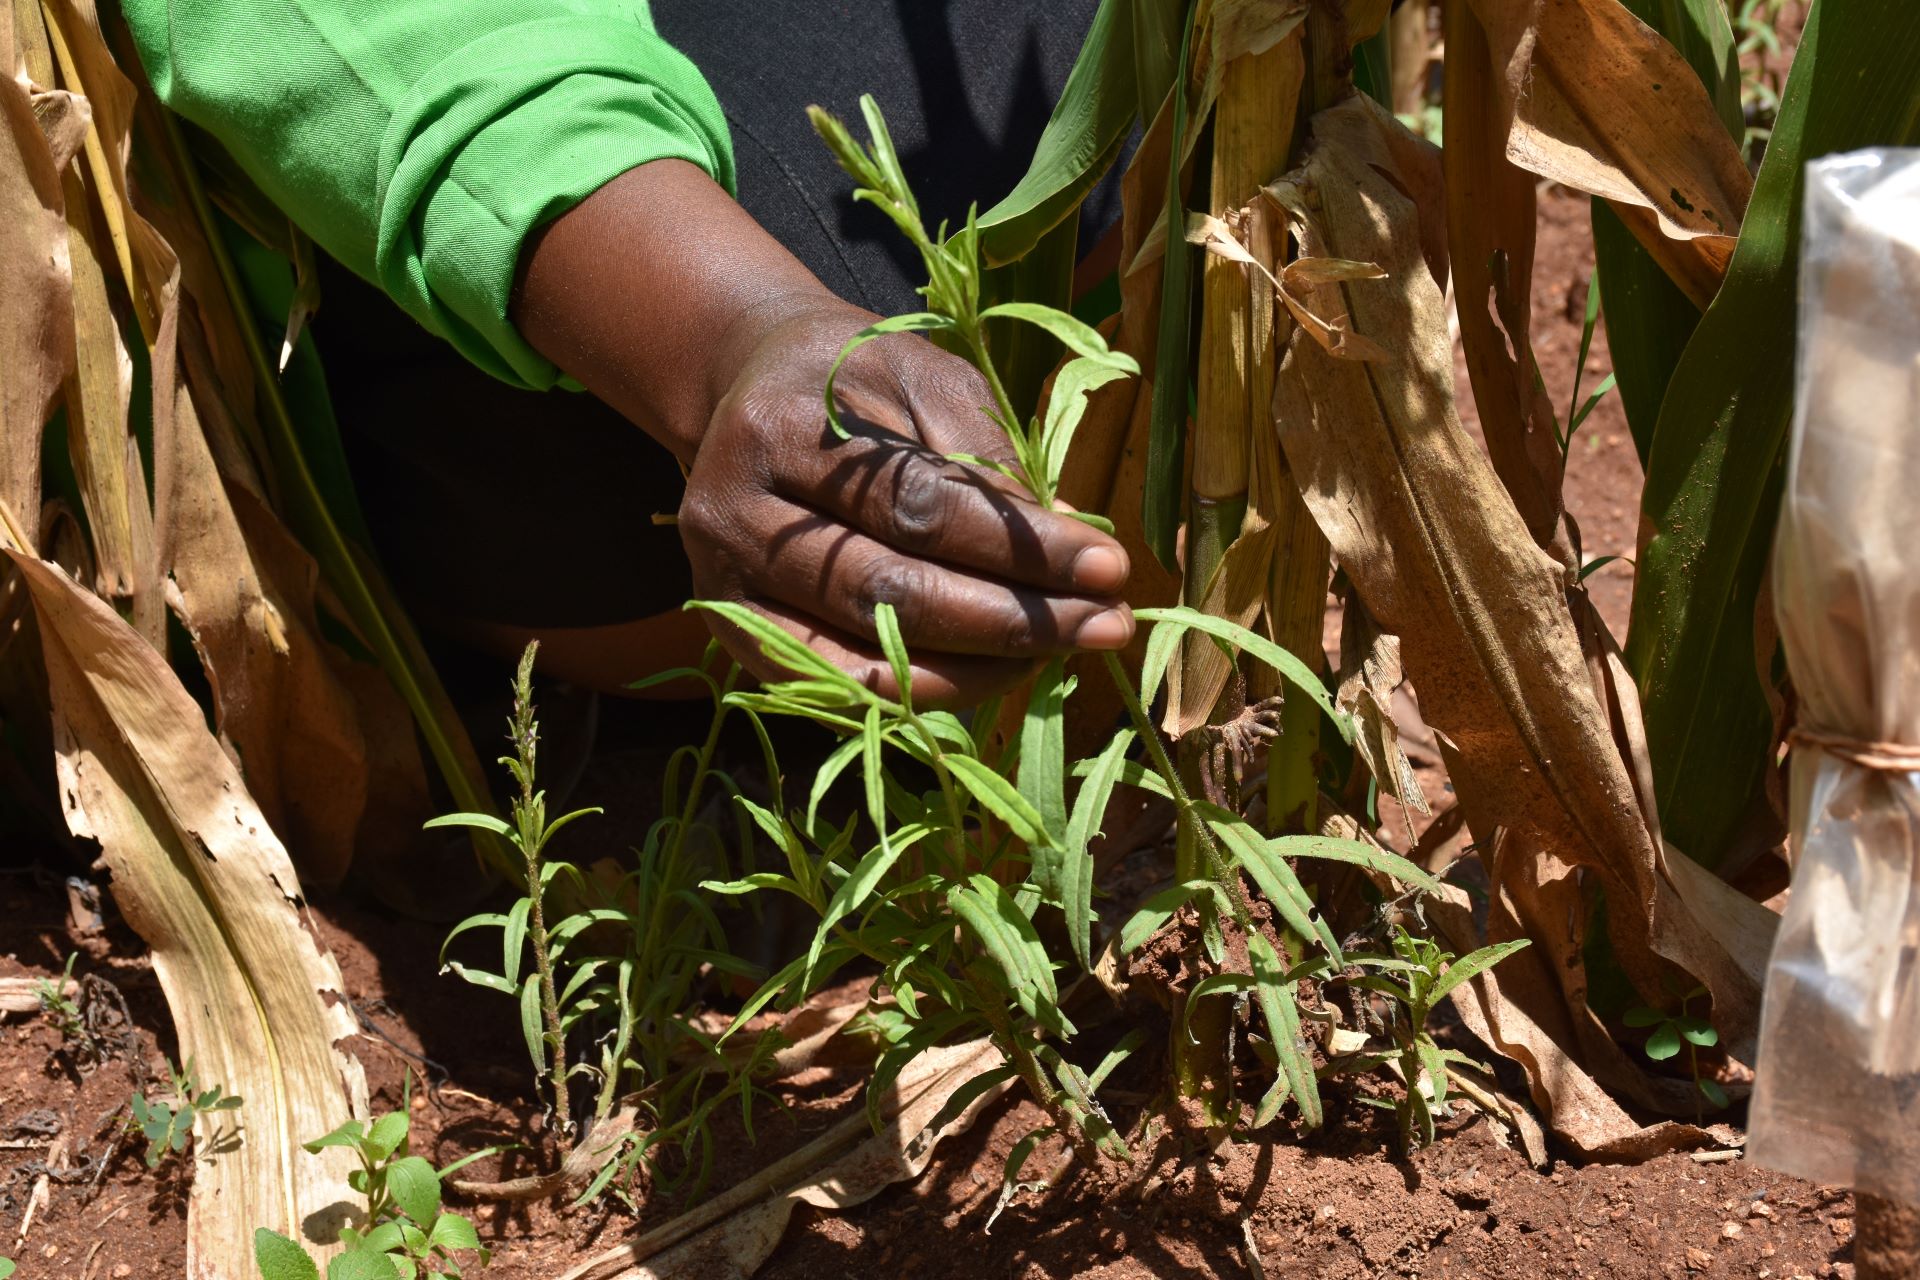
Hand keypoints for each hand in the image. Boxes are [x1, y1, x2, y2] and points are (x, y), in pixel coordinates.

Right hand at [513, 159, 1130, 701]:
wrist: (748, 385)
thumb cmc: (858, 384)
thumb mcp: (926, 379)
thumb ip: (986, 455)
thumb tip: (1062, 544)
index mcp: (788, 424)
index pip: (921, 501)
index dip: (1019, 545)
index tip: (1107, 566)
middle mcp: (735, 507)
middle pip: (889, 586)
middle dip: (1011, 617)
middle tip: (1103, 624)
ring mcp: (722, 578)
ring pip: (863, 648)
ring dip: (978, 665)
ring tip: (1060, 654)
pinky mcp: (730, 626)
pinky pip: (834, 683)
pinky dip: (918, 690)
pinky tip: (990, 678)